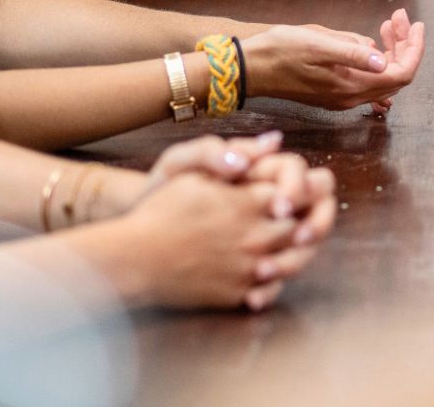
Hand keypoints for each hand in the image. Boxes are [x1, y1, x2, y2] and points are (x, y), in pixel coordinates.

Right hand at [115, 171, 327, 310]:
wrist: (134, 259)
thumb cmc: (160, 211)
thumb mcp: (193, 170)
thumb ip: (237, 155)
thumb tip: (275, 140)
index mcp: (250, 201)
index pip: (298, 195)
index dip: (296, 194)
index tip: (285, 197)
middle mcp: (258, 234)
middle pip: (299, 228)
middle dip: (298, 224)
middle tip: (287, 223)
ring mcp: (250, 266)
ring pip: (292, 261)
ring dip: (289, 254)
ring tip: (273, 248)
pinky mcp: (239, 293)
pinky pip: (270, 290)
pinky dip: (270, 283)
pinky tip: (257, 273)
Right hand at [241, 10, 424, 113]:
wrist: (249, 67)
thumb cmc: (279, 51)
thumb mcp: (317, 44)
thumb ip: (351, 54)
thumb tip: (383, 61)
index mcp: (351, 87)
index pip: (402, 73)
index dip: (414, 49)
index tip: (414, 24)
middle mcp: (350, 97)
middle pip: (396, 75)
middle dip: (404, 45)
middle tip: (398, 18)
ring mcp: (342, 96)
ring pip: (382, 76)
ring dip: (392, 50)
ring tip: (389, 23)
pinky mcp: (333, 90)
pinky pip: (367, 78)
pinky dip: (376, 58)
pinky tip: (372, 42)